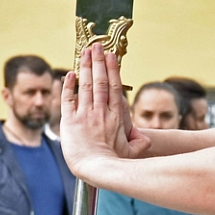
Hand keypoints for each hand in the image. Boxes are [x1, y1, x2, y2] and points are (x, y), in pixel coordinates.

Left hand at [60, 47, 151, 176]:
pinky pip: (68, 99)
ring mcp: (85, 114)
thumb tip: (146, 139)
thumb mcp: (131, 152)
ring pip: (85, 85)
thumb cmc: (113, 162)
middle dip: (98, 61)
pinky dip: (68, 85)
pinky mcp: (70, 120)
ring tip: (85, 52)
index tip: (111, 56)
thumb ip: (139, 142)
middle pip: (100, 81)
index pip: (114, 87)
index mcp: (115, 116)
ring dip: (85, 67)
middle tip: (96, 46)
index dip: (112, 70)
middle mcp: (100, 111)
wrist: (94, 169)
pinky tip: (70, 74)